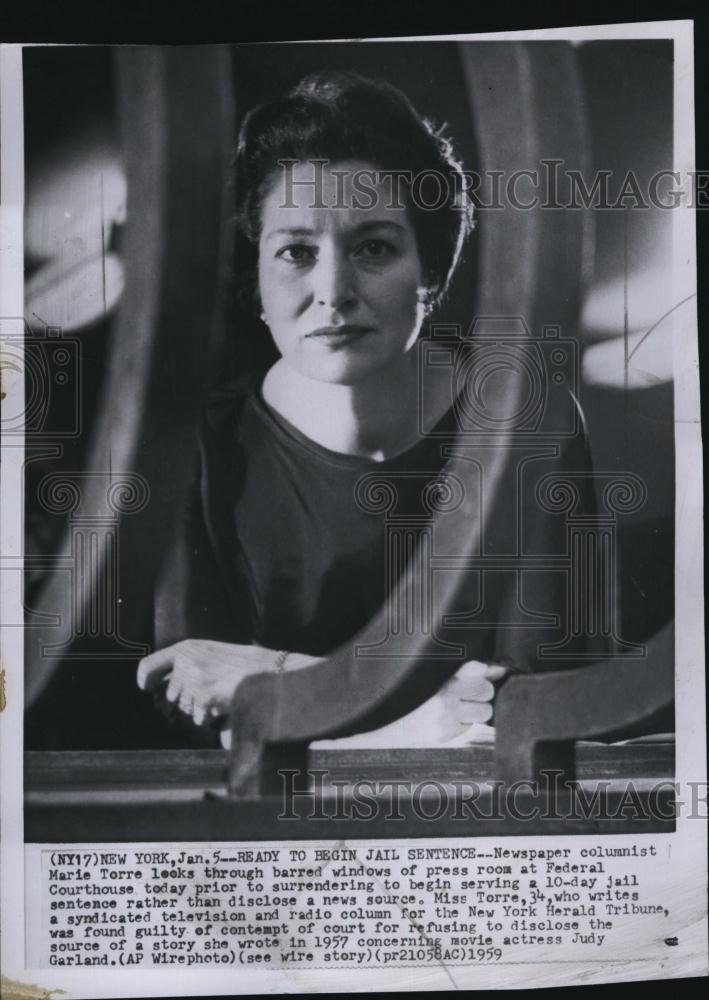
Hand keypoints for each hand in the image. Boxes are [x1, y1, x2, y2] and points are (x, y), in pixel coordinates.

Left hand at [137, 640, 320, 725]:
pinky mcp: (205, 699)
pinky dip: (212, 718)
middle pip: (169, 697)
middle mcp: (186, 662)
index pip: (148, 667)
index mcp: (185, 648)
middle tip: (210, 694)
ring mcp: (195, 681)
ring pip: (184, 711)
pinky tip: (227, 705)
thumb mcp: (211, 653)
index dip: (146, 681)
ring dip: (200, 711)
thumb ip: (186, 664)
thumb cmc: (244, 664)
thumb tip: (159, 689)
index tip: (149, 688)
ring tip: (223, 697)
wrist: (271, 671)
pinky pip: (199, 719)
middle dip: (185, 701)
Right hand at [311, 660, 509, 748]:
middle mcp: (443, 698)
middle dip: (482, 693)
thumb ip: (466, 672)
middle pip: (486, 690)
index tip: (480, 676)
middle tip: (468, 696)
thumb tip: (498, 668)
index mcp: (439, 678)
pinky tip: (452, 722)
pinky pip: (472, 726)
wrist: (390, 729)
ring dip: (478, 711)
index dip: (483, 672)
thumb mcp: (436, 680)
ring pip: (485, 711)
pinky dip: (467, 724)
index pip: (477, 668)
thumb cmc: (414, 701)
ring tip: (461, 711)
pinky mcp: (447, 735)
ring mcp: (446, 719)